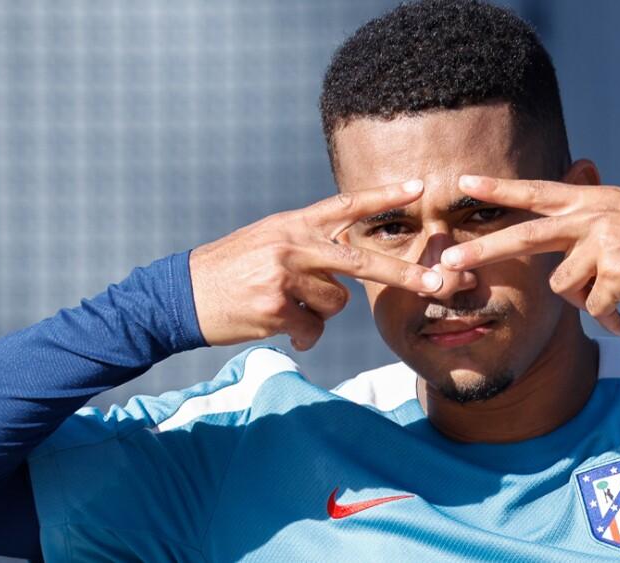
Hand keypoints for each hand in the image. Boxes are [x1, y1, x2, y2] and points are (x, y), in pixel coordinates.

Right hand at [190, 180, 443, 348]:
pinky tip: (278, 326)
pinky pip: (312, 330)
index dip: (385, 196)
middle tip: (439, 283)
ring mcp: (285, 277)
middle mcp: (293, 245)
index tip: (420, 187)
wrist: (181, 295)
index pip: (347, 205)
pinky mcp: (276, 309)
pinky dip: (302, 335)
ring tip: (284, 305)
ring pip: (335, 303)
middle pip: (362, 261)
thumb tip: (349, 260)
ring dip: (319, 311)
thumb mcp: (268, 240)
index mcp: (294, 224)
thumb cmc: (231, 269)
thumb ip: (308, 243)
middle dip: (404, 275)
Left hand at [439, 176, 619, 335]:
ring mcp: (604, 245)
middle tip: (448, 261)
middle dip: (484, 251)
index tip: (463, 183)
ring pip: (565, 287)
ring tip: (615, 294)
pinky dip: (610, 318)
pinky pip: (595, 309)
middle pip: (526, 236)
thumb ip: (585, 222)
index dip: (499, 188)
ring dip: (585, 299)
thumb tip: (556, 262)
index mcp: (590, 200)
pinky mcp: (618, 275)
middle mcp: (592, 218)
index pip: (536, 191)